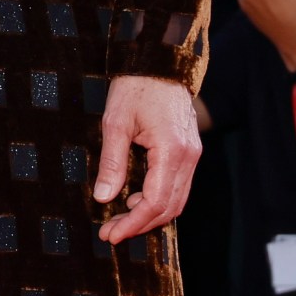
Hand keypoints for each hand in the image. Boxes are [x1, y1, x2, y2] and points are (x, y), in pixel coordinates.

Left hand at [91, 73, 200, 243]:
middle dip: (140, 225)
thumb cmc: (136, 87)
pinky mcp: (189, 152)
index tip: (112, 233)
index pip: (155, 202)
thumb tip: (103, 197)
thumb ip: (111, 162)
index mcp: (171, 151)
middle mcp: (188, 158)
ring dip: (149, 215)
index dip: (133, 223)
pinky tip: (135, 199)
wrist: (160, 62)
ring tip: (119, 219)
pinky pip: (177, 186)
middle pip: (169, 208)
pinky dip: (158, 200)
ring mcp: (192, 156)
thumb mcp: (115, 123)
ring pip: (176, 200)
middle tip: (111, 232)